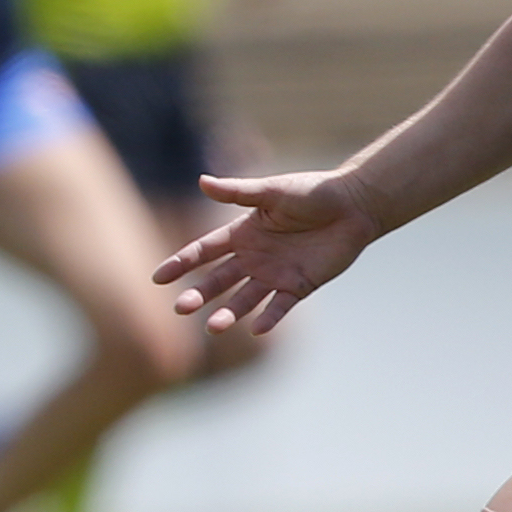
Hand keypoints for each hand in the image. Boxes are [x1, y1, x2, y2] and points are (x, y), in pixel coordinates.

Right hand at [156, 166, 381, 343]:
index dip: (181, 263)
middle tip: (180, 309)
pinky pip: (280, 307)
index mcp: (242, 233)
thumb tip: (201, 182)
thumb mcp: (272, 191)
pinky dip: (269, 318)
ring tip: (213, 327)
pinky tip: (257, 330)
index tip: (158, 278)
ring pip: (244, 298)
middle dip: (199, 294)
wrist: (353, 206)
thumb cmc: (312, 192)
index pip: (204, 251)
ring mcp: (275, 274)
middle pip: (218, 280)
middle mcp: (253, 257)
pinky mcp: (299, 286)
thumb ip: (237, 192)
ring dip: (228, 313)